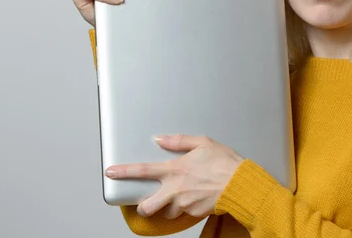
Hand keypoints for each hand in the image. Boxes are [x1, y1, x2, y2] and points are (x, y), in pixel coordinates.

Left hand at [105, 134, 244, 218]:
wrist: (241, 183)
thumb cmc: (224, 162)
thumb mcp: (203, 142)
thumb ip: (179, 141)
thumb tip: (161, 139)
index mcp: (175, 169)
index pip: (142, 171)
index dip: (124, 172)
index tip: (110, 172)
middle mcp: (176, 189)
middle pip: (147, 205)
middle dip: (142, 206)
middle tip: (144, 202)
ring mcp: (184, 203)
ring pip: (166, 212)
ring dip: (166, 207)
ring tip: (175, 197)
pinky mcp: (194, 213)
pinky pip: (183, 213)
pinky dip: (184, 208)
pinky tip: (193, 198)